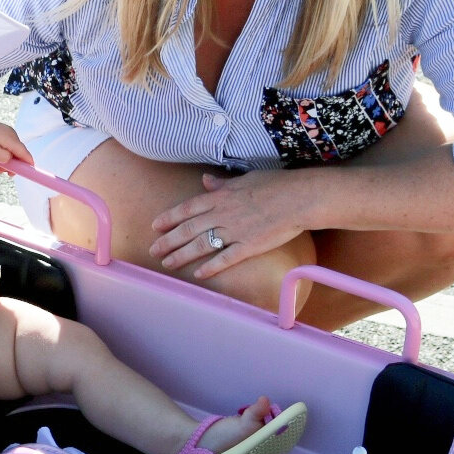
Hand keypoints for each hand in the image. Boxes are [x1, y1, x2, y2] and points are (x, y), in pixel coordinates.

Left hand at [0, 112, 33, 172]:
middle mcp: (12, 135)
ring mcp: (6, 132)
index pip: (25, 154)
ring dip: (5, 160)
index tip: (31, 172)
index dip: (29, 164)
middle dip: (13, 165)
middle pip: (18, 153)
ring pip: (11, 150)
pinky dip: (1, 153)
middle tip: (2, 172)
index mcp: (13, 140)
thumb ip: (7, 160)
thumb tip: (12, 160)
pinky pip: (5, 145)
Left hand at [149, 170, 307, 278]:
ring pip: (201, 245)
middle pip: (188, 229)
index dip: (169, 218)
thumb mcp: (245, 178)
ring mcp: (235, 231)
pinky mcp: (249, 246)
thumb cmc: (276, 184)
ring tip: (167, 264)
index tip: (155, 226)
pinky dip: (210, 267)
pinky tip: (198, 274)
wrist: (300, 198)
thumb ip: (222, 183)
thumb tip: (205, 180)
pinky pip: (225, 259)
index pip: (187, 208)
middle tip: (153, 250)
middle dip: (168, 241)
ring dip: (181, 255)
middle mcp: (223, 214)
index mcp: (220, 196)